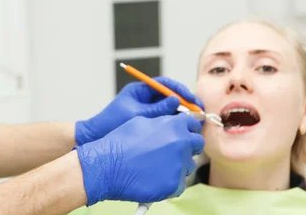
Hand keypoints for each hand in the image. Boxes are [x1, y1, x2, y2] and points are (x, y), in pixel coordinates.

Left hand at [75, 77, 203, 144]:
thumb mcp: (136, 114)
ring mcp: (145, 109)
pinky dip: (173, 122)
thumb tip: (176, 101)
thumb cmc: (111, 123)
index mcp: (139, 90)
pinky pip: (164, 119)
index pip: (163, 84)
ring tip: (194, 121)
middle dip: (184, 102)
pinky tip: (182, 130)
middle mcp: (144, 97)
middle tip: (198, 111)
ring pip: (168, 108)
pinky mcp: (146, 121)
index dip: (179, 89)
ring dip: (181, 114)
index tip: (190, 98)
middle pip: (169, 95)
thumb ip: (156, 109)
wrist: (96, 137)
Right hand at [75, 114, 204, 205]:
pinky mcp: (175, 184)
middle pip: (197, 143)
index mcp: (174, 125)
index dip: (189, 128)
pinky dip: (170, 181)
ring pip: (189, 164)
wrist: (108, 166)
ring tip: (157, 166)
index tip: (186, 132)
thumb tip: (177, 122)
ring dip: (178, 164)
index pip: (194, 123)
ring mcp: (180, 165)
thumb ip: (164, 122)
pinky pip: (181, 183)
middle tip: (173, 151)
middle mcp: (181, 143)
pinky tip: (154, 178)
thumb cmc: (121, 142)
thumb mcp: (142, 122)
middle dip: (188, 146)